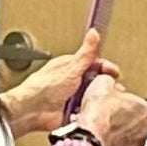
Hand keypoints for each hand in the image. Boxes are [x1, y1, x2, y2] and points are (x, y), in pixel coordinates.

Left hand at [3, 32, 118, 137]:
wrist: (31, 110)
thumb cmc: (44, 87)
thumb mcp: (71, 67)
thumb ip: (86, 52)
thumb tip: (94, 33)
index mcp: (71, 67)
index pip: (94, 63)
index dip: (106, 67)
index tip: (115, 73)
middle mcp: (71, 81)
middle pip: (95, 81)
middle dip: (104, 85)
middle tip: (113, 89)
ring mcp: (71, 97)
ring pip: (92, 96)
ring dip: (98, 99)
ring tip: (105, 101)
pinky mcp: (71, 112)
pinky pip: (86, 110)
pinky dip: (90, 111)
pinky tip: (93, 111)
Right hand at [70, 78, 146, 145]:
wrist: (90, 133)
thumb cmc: (101, 111)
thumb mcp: (104, 84)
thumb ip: (110, 82)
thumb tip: (108, 83)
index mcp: (145, 113)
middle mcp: (141, 132)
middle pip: (143, 132)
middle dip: (134, 127)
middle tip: (122, 120)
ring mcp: (129, 145)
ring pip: (130, 142)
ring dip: (121, 135)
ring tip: (107, 126)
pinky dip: (109, 143)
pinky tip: (99, 135)